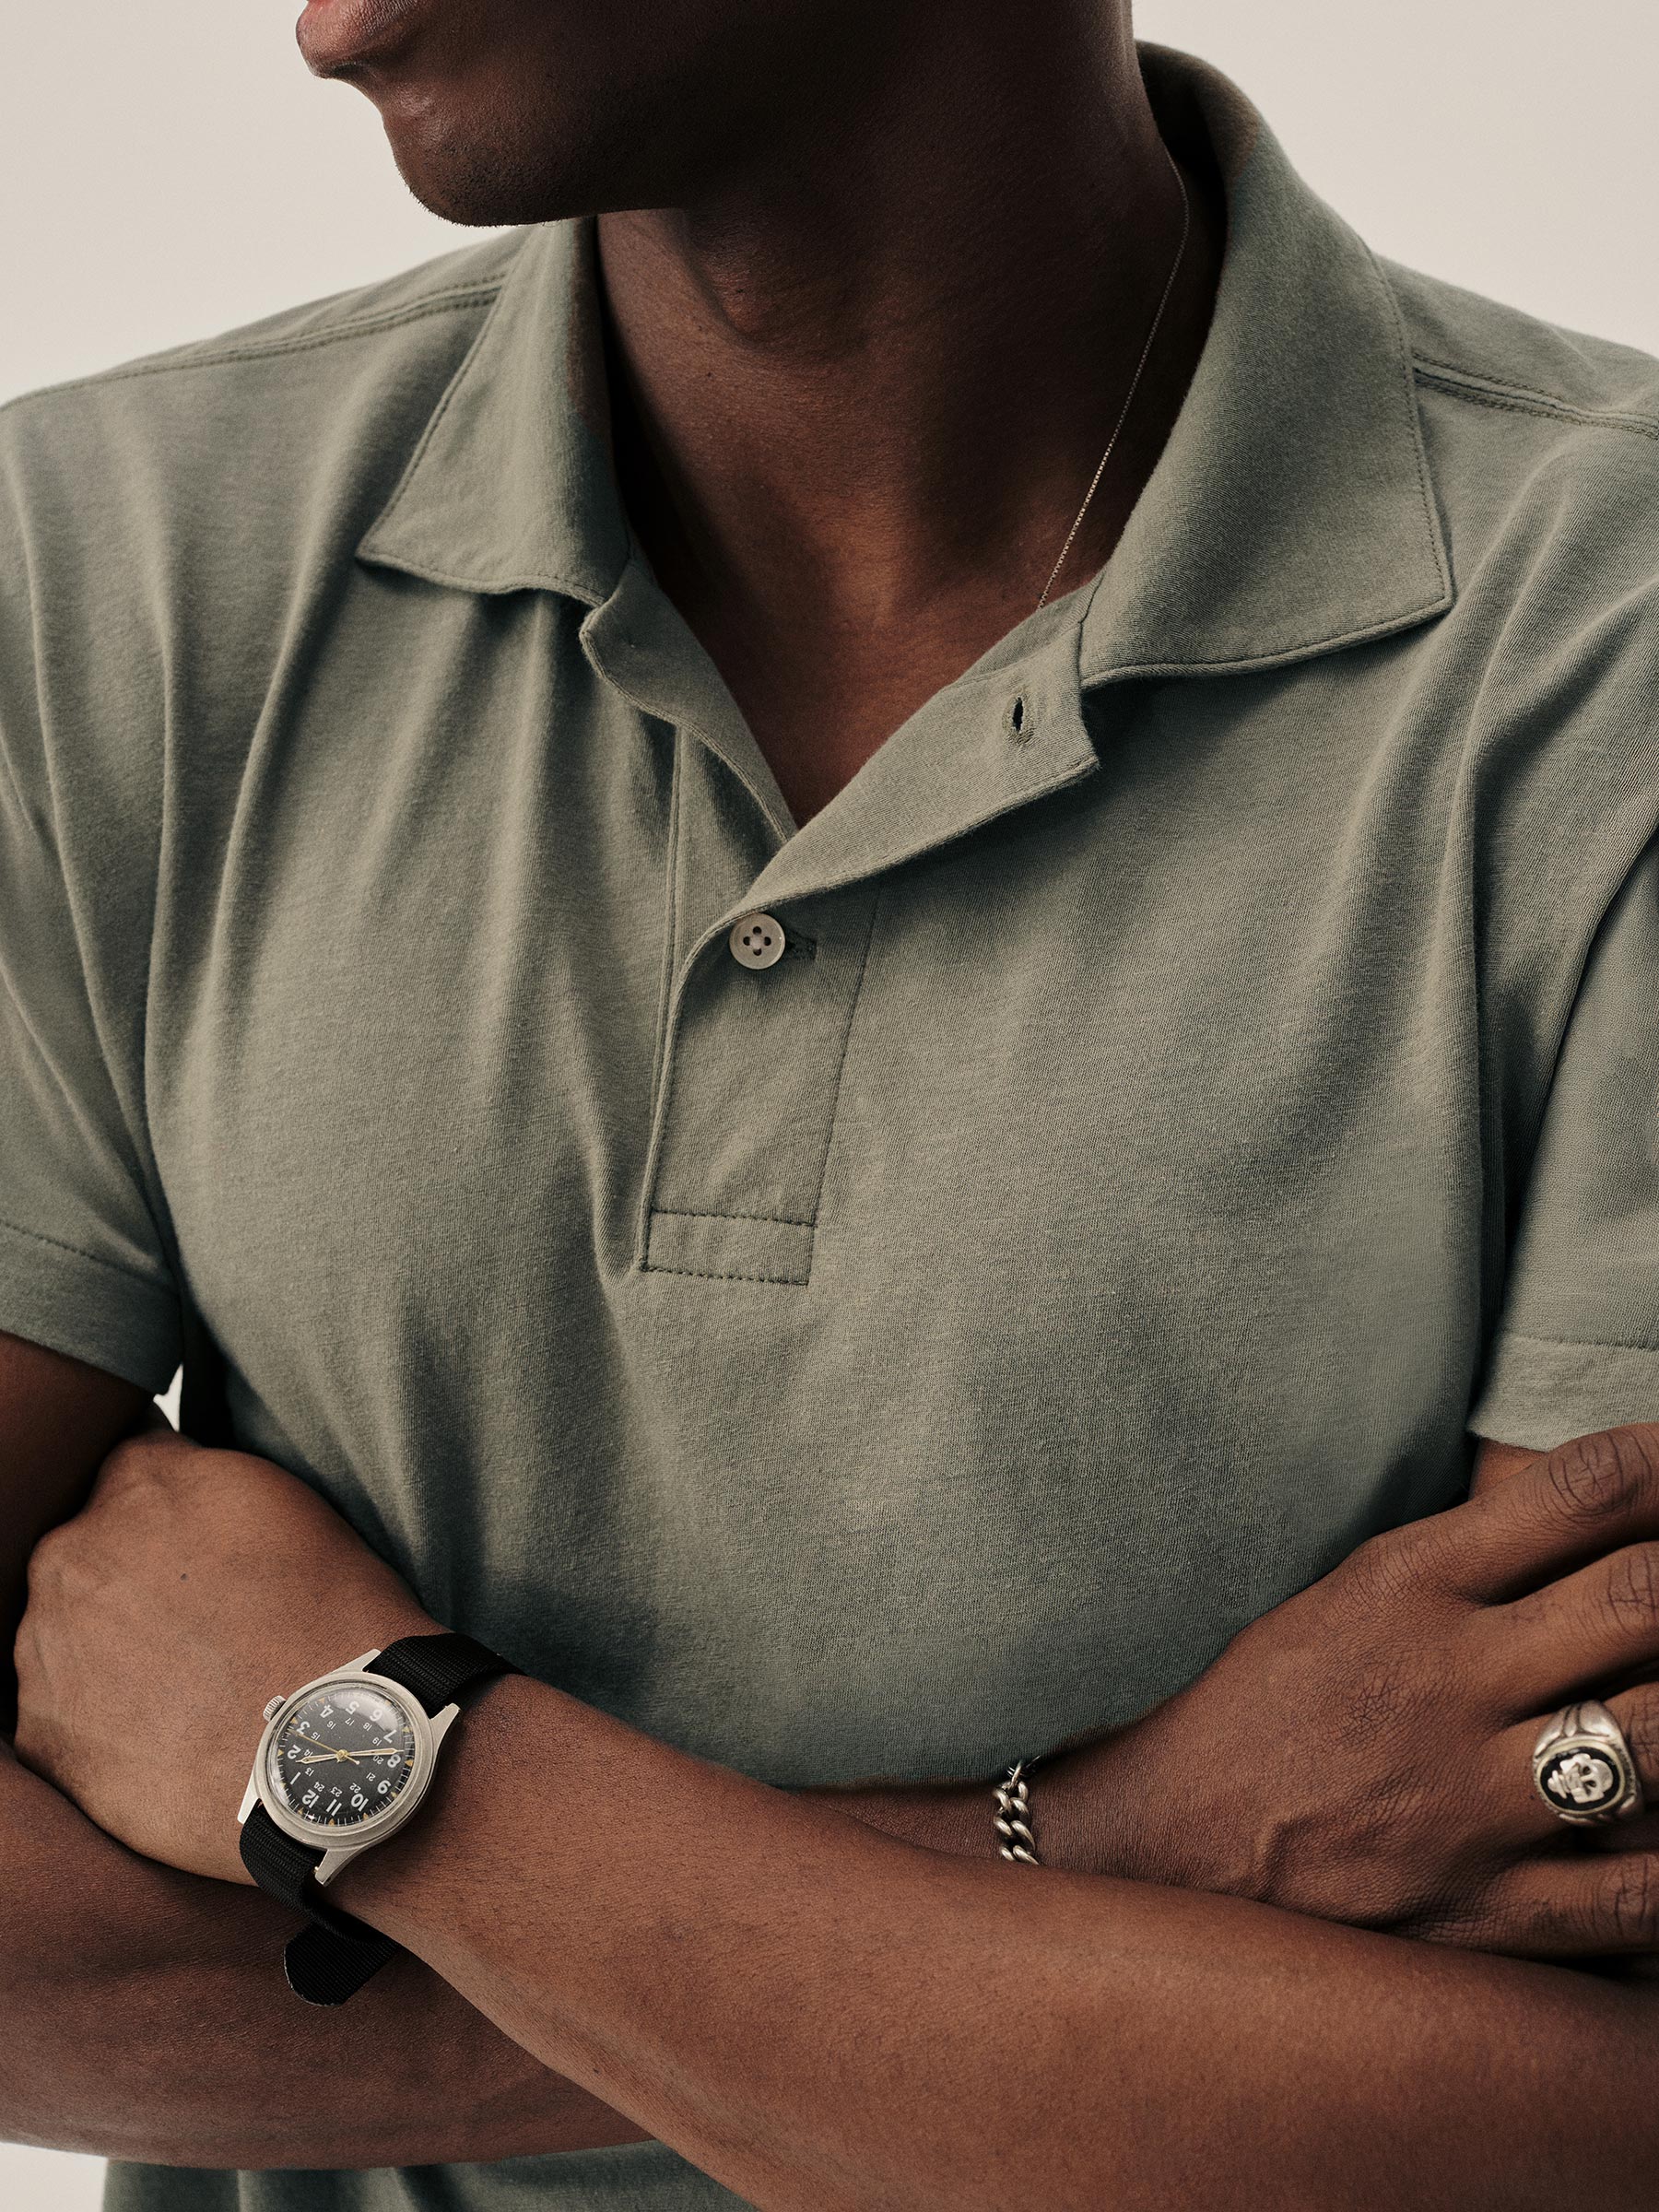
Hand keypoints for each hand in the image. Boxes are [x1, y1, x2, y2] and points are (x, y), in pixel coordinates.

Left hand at [12, 1426, 439, 1883]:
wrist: (327, 1754)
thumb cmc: (335, 1628)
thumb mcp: (294, 1511)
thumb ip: (213, 1487)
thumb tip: (188, 1497)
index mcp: (142, 1484)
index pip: (134, 1470)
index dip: (175, 1513)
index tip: (204, 1549)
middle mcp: (75, 1553)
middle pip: (88, 1553)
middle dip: (132, 1581)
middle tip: (203, 1627)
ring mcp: (46, 1644)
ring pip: (66, 1633)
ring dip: (111, 1652)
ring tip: (190, 1692)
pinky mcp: (41, 1732)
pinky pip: (60, 1713)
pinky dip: (103, 1722)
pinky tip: (169, 1737)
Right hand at [1027, 1423, 1658, 1961]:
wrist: (1170, 1848)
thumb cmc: (1269, 1707)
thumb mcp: (1350, 1591)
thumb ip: (1471, 1554)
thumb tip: (1594, 1510)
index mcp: (1408, 1586)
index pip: (1575, 1495)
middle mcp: (1448, 1682)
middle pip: (1641, 1602)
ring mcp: (1474, 1802)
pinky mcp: (1490, 1911)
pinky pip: (1641, 1893)